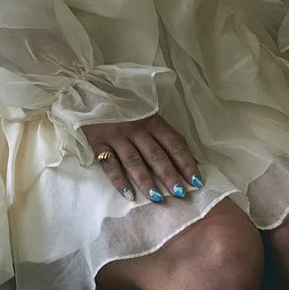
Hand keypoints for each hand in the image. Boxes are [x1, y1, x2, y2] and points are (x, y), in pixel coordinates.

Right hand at [83, 113, 203, 202]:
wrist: (90, 91)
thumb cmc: (125, 107)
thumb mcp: (147, 115)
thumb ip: (164, 135)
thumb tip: (190, 159)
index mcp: (152, 121)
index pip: (174, 144)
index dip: (186, 163)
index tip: (197, 181)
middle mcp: (136, 129)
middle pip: (156, 155)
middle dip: (169, 176)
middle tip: (180, 194)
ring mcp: (116, 135)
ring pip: (134, 161)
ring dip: (146, 181)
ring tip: (157, 198)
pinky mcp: (97, 142)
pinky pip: (109, 164)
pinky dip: (119, 180)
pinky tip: (128, 194)